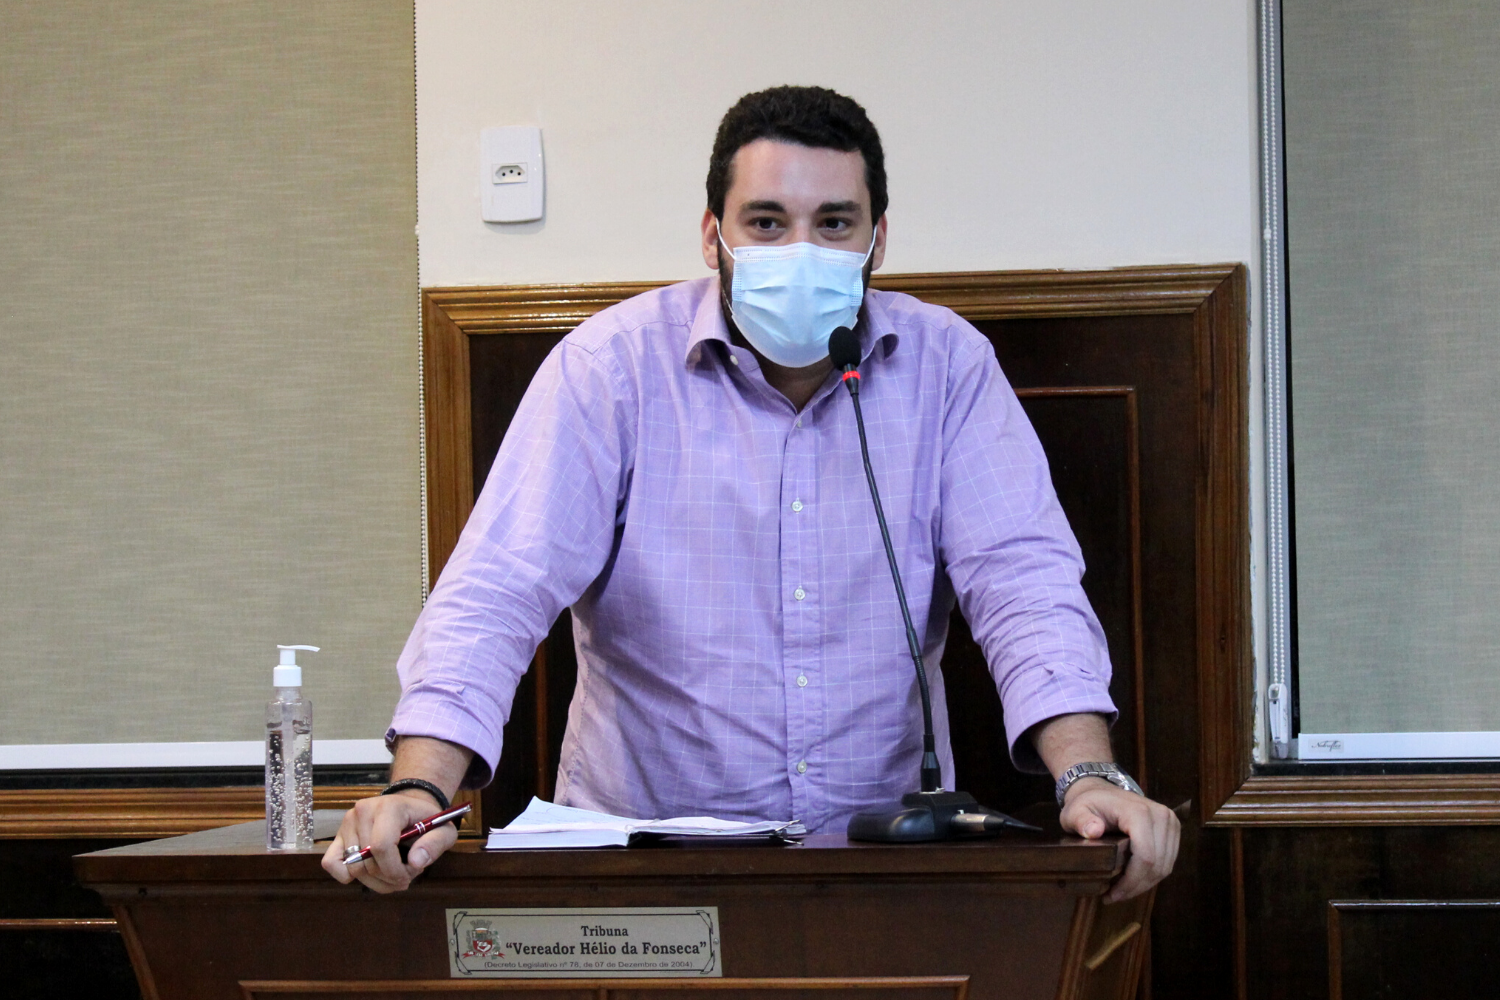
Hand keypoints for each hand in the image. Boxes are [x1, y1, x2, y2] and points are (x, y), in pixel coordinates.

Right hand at [320, 790, 459, 893]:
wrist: (409, 808)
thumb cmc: (426, 820)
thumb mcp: (443, 830)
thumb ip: (435, 844)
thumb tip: (415, 862)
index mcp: (389, 807)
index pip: (381, 846)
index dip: (394, 870)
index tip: (408, 877)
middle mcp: (363, 811)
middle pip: (368, 862)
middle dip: (389, 878)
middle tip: (406, 874)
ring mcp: (347, 823)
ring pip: (353, 868)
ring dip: (375, 881)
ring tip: (394, 873)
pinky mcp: (338, 835)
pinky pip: (331, 863)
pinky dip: (347, 876)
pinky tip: (369, 873)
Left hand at [1059, 777, 1179, 902]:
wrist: (1101, 791)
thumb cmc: (1088, 804)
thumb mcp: (1075, 812)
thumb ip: (1081, 821)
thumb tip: (1094, 831)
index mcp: (1139, 812)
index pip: (1146, 856)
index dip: (1131, 881)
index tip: (1111, 894)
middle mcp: (1161, 815)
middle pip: (1157, 865)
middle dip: (1136, 886)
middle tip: (1114, 897)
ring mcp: (1170, 821)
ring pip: (1165, 866)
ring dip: (1145, 884)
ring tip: (1121, 892)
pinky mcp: (1172, 829)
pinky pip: (1167, 861)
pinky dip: (1152, 875)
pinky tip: (1133, 881)